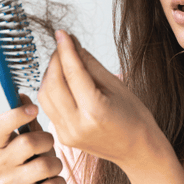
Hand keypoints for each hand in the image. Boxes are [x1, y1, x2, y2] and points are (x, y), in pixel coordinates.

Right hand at [0, 94, 66, 183]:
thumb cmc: (36, 162)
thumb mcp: (33, 139)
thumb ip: (28, 120)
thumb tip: (21, 95)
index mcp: (0, 145)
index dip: (15, 115)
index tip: (35, 109)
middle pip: (27, 143)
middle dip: (47, 142)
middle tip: (50, 146)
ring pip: (44, 166)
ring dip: (57, 164)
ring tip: (52, 168)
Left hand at [37, 30, 165, 169]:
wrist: (138, 150)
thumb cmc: (134, 117)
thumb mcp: (117, 85)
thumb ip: (90, 65)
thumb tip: (73, 44)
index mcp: (95, 111)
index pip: (73, 73)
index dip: (65, 50)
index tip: (62, 33)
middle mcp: (77, 125)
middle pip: (53, 84)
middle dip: (55, 61)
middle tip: (64, 46)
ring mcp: (67, 134)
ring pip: (45, 96)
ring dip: (50, 75)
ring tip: (63, 63)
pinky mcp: (63, 137)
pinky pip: (49, 107)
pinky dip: (51, 90)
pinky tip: (62, 81)